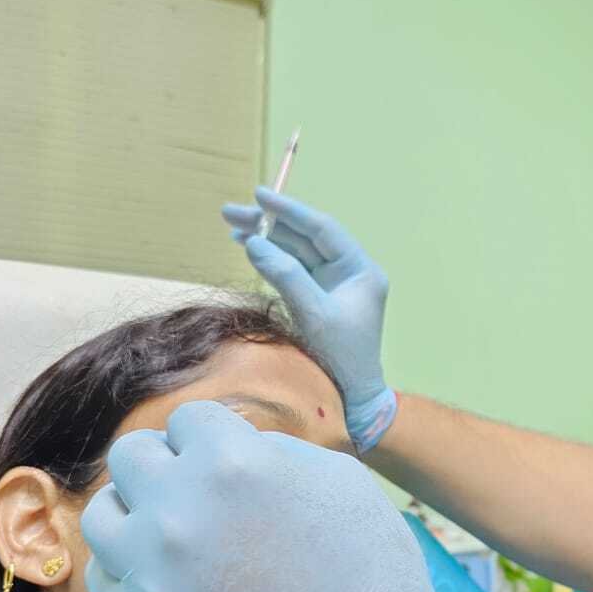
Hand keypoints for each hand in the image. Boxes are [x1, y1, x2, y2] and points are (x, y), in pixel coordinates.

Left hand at [81, 402, 478, 591]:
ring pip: (104, 512)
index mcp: (234, 461)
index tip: (234, 465)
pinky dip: (130, 570)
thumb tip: (234, 446)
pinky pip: (104, 577)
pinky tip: (166, 576)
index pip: (188, 419)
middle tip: (199, 493)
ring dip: (136, 512)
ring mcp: (154, 568)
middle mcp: (181, 506)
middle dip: (167, 465)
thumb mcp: (343, 480)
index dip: (215, 439)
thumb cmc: (372, 571)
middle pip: (133, 454)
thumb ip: (276, 450)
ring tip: (172, 531)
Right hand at [222, 190, 396, 451]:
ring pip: (296, 252)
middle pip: (305, 238)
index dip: (289, 212)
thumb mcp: (313, 314)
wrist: (353, 396)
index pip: (322, 230)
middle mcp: (349, 272)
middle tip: (231, 212)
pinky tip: (248, 248)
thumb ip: (285, 276)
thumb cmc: (341, 357)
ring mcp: (333, 285)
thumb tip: (255, 243)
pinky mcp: (319, 299)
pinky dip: (270, 260)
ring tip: (232, 226)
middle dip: (269, 224)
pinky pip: (292, 271)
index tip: (259, 195)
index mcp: (361, 270)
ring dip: (266, 240)